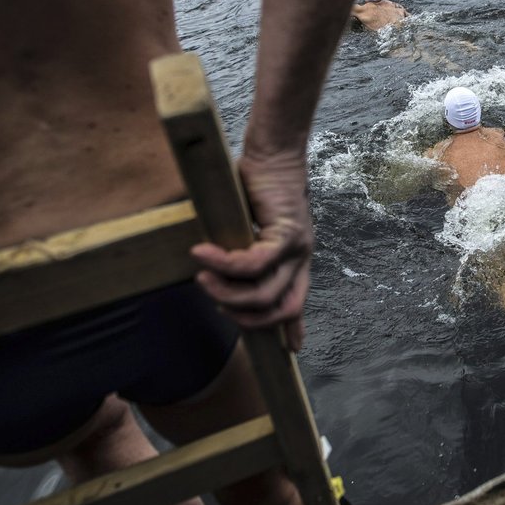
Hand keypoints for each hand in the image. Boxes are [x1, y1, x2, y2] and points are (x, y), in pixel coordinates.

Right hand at [191, 151, 312, 350]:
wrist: (272, 154)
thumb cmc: (257, 186)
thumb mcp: (251, 227)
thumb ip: (242, 250)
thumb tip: (210, 267)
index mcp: (296, 260)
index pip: (298, 303)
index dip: (292, 329)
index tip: (290, 351)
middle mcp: (302, 259)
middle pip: (279, 310)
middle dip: (244, 317)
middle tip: (214, 298)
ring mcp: (298, 249)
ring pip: (263, 294)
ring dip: (226, 292)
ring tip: (202, 276)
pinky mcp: (288, 233)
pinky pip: (254, 264)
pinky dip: (224, 264)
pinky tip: (203, 253)